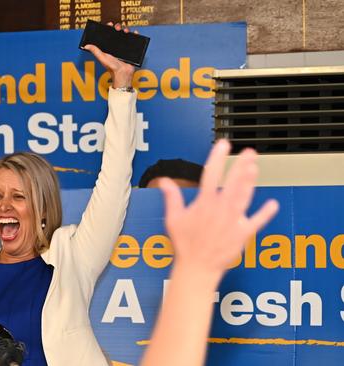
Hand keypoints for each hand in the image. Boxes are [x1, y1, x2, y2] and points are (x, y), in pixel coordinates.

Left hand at [83, 22, 135, 87]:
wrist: (123, 73)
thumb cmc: (112, 67)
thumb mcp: (102, 57)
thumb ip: (95, 51)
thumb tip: (86, 46)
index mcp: (108, 47)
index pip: (108, 35)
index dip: (108, 28)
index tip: (110, 25)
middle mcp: (116, 46)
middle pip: (117, 33)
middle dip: (118, 27)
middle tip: (117, 27)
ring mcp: (123, 47)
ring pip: (125, 35)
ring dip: (126, 30)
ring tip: (126, 30)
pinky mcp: (131, 49)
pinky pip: (133, 40)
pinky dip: (135, 35)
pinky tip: (135, 32)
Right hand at [159, 140, 278, 282]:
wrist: (197, 267)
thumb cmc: (185, 245)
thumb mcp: (173, 219)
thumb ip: (172, 198)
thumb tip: (165, 182)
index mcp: (204, 204)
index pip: (211, 175)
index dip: (217, 158)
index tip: (222, 145)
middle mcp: (220, 210)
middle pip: (233, 183)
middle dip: (241, 165)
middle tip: (249, 152)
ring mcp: (233, 221)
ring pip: (244, 197)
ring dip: (251, 181)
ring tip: (255, 167)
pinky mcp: (242, 234)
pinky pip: (257, 222)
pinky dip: (265, 214)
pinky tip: (272, 204)